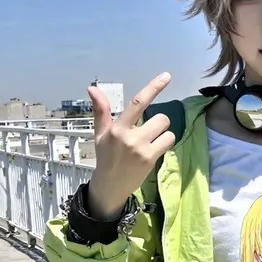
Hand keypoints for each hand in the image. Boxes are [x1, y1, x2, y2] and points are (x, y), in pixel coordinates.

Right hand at [87, 73, 175, 218]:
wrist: (110, 185)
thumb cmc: (106, 156)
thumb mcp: (101, 133)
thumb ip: (101, 111)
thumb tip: (92, 88)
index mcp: (117, 127)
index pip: (137, 102)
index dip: (153, 87)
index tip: (166, 76)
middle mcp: (130, 136)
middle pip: (160, 117)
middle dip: (158, 123)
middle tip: (148, 132)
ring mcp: (142, 149)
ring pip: (167, 130)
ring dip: (163, 134)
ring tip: (151, 143)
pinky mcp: (151, 159)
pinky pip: (168, 142)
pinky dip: (165, 144)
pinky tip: (154, 151)